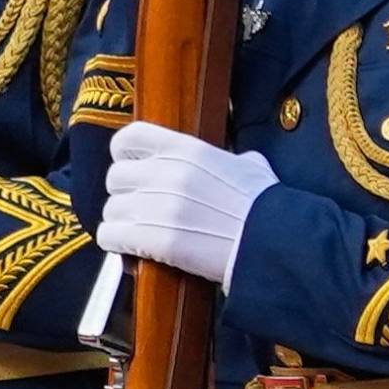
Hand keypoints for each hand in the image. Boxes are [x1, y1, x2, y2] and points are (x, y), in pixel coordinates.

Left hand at [99, 121, 273, 290]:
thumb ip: (235, 162)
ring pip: (111, 210)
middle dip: (125, 195)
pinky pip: (111, 236)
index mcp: (187, 150)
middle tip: (139, 209)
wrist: (277, 244)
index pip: (131, 138)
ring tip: (138, 233)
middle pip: (116, 178)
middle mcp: (166, 173)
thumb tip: (240, 161)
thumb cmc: (269, 208)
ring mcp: (158, 206)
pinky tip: (129, 250)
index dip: (125, 154)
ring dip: (121, 223)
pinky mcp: (155, 239)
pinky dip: (115, 243)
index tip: (130, 166)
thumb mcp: (254, 171)